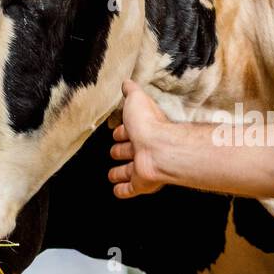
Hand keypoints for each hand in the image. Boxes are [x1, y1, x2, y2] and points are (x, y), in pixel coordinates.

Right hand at [109, 80, 169, 197]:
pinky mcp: (141, 183)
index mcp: (143, 129)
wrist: (160, 148)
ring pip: (128, 171)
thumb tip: (127, 82)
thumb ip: (131, 91)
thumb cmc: (149, 124)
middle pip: (129, 151)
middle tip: (115, 152)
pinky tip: (117, 191)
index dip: (121, 131)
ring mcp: (142, 167)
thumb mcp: (137, 99)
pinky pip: (130, 189)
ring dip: (120, 173)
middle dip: (120, 151)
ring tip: (113, 175)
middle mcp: (144, 148)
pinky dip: (122, 191)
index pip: (129, 130)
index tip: (116, 131)